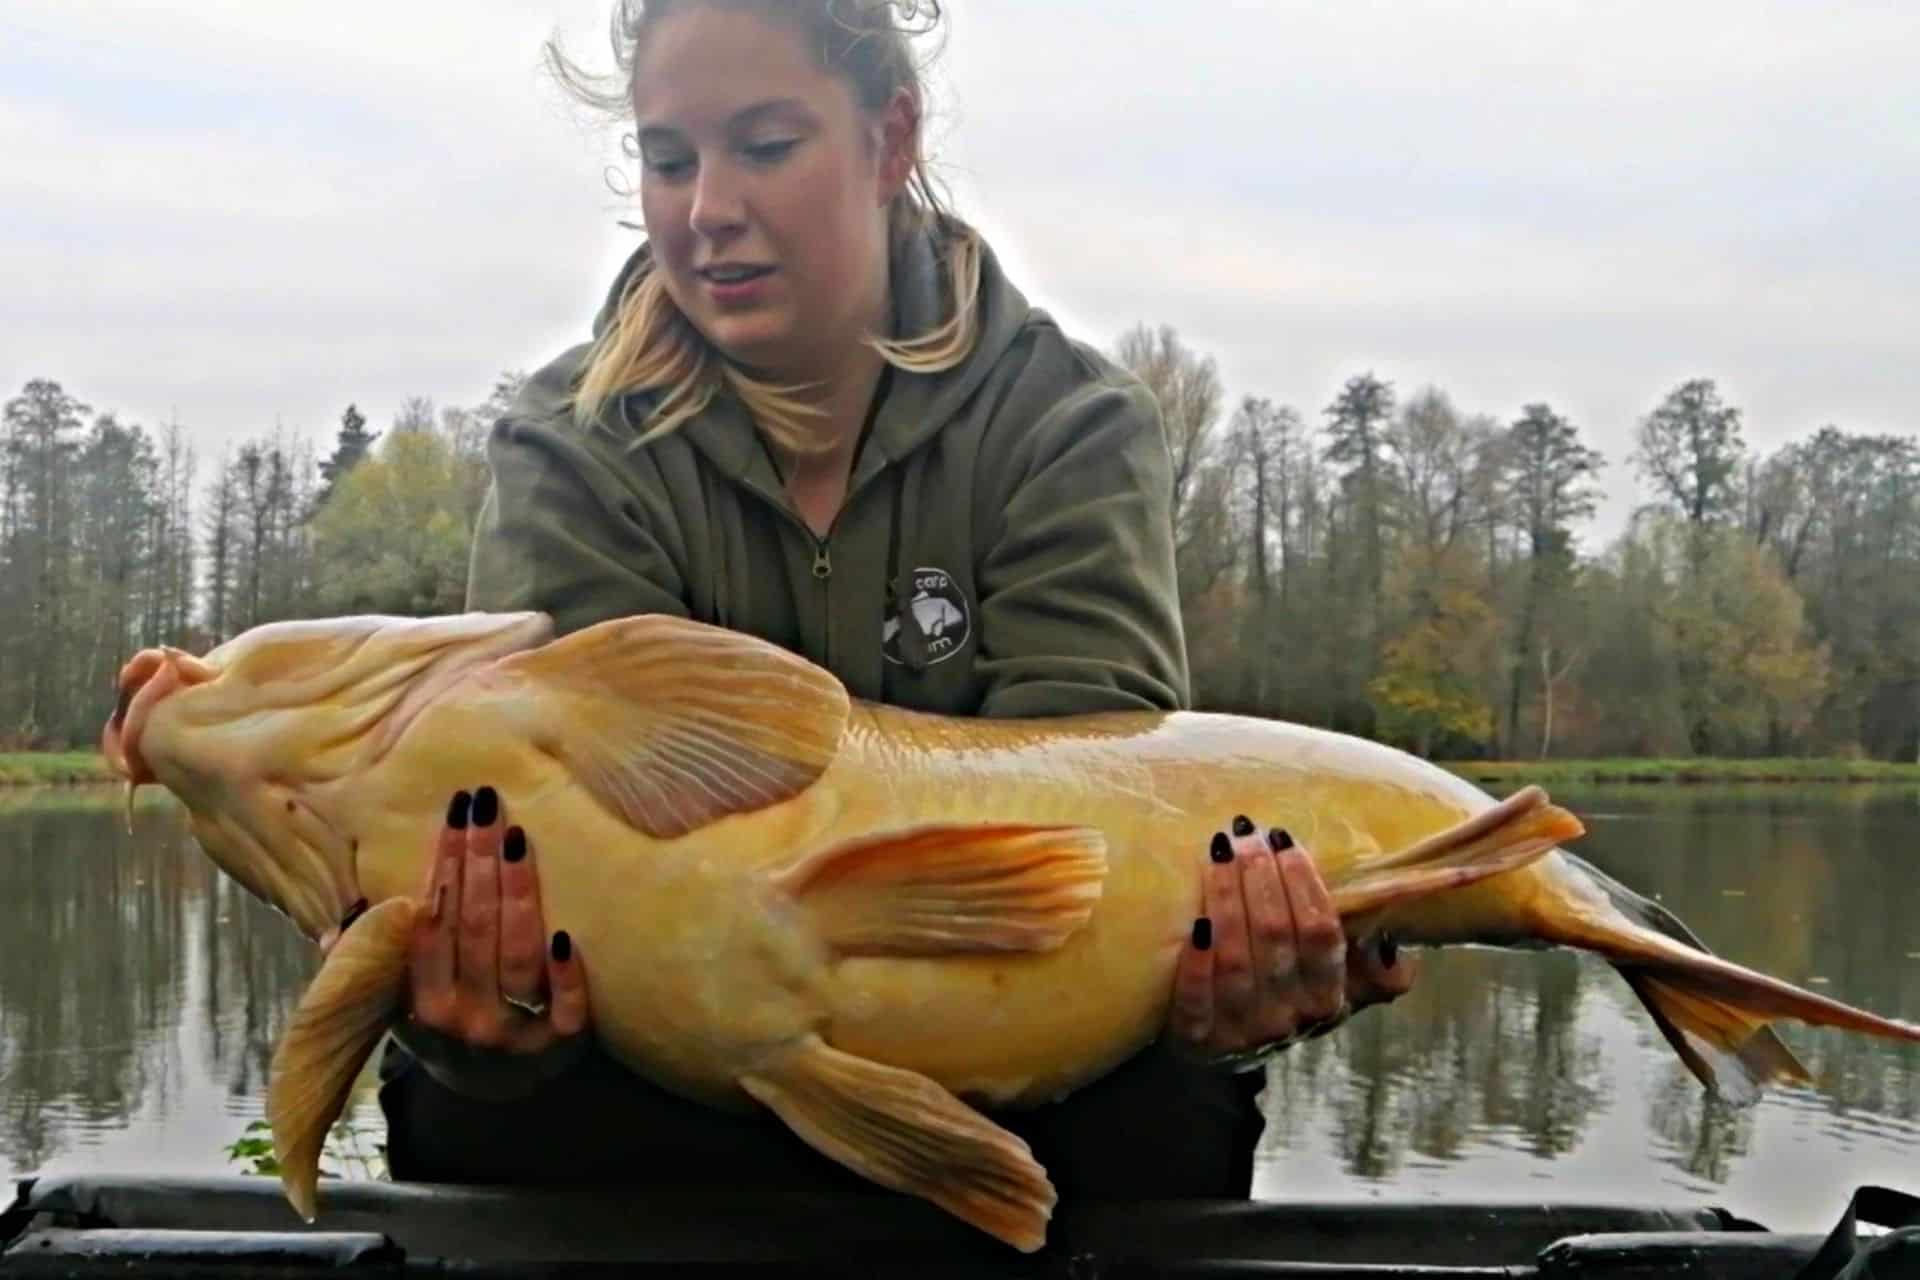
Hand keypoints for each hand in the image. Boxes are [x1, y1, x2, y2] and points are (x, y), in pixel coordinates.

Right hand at [326, 787, 590, 1099]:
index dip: (441, 869)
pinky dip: (566, 974)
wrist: (493, 1085)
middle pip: (473, 929)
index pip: (429, 926)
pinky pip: (566, 1007)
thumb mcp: (397, 1001)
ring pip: (517, 954)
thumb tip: (338, 929)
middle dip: (478, 861)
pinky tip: (568, 934)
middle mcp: (465, 1019)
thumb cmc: (443, 1022)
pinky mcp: (562, 1042)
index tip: (452, 818)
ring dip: (518, 892)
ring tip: (516, 837)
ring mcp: (515, 1032)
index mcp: (422, 1005)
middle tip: (486, 803)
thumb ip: (368, 965)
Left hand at [1167, 816, 1418, 1065]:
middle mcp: (1287, 1017)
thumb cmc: (1285, 998)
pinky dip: (1196, 962)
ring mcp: (1240, 1030)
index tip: (1283, 840)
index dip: (1303, 884)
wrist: (1222, 1049)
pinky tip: (1195, 923)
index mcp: (1326, 999)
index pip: (1322, 934)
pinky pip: (1196, 1000)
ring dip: (1226, 899)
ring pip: (1236, 959)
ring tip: (1218, 852)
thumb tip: (1391, 950)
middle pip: (1276, 937)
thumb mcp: (1338, 990)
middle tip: (1245, 833)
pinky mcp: (1196, 1037)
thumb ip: (1373, 972)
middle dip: (1260, 876)